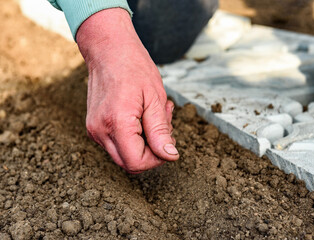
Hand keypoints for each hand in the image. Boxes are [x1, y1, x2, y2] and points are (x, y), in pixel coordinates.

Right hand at [76, 8, 178, 173]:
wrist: (108, 49)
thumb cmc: (133, 67)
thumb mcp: (155, 98)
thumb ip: (161, 131)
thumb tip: (170, 156)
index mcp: (116, 123)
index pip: (137, 163)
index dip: (157, 159)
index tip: (169, 141)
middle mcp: (100, 131)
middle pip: (129, 163)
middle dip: (152, 152)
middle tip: (164, 125)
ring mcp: (94, 129)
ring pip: (124, 154)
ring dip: (144, 143)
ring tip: (154, 115)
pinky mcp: (94, 126)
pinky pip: (117, 143)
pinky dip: (134, 136)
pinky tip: (142, 116)